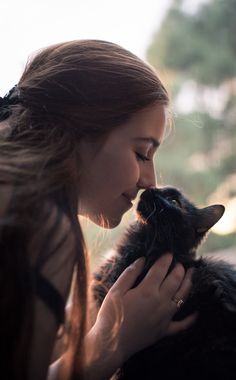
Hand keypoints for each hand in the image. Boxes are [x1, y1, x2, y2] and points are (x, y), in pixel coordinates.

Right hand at [85, 254, 195, 378]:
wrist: (111, 344)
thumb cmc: (111, 315)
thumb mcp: (116, 291)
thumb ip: (130, 274)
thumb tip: (142, 260)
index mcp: (147, 291)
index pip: (161, 270)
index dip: (166, 259)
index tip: (169, 253)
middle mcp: (160, 302)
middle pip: (175, 281)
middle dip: (179, 269)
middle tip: (180, 263)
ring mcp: (165, 317)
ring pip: (182, 297)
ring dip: (188, 283)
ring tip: (192, 274)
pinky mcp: (164, 331)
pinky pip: (182, 325)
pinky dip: (191, 319)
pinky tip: (197, 313)